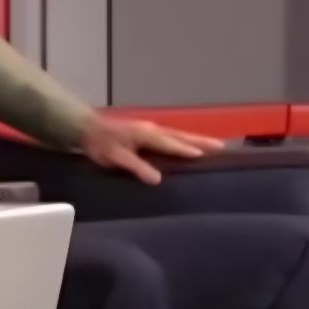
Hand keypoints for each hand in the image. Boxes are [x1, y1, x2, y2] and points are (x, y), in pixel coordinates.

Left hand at [80, 115, 223, 184]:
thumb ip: (136, 167)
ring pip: (177, 134)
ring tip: (213, 145)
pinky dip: (183, 140)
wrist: (86, 128)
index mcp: (146, 134)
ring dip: (195, 139)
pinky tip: (187, 146)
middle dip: (201, 141)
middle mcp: (151, 129)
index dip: (187, 150)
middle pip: (180, 136)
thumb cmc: (100, 143)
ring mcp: (149, 129)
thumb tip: (157, 180)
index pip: (171, 144)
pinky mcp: (146, 132)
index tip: (205, 154)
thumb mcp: (116, 157)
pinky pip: (170, 136)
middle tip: (222, 146)